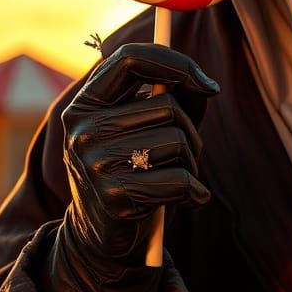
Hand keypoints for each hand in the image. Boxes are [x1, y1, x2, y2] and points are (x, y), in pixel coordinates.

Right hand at [61, 43, 218, 261]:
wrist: (102, 233)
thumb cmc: (135, 168)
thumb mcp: (146, 127)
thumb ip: (175, 99)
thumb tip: (205, 86)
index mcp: (86, 103)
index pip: (130, 58)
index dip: (176, 63)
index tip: (207, 83)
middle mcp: (83, 129)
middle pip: (167, 106)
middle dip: (192, 131)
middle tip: (186, 152)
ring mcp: (95, 164)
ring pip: (178, 141)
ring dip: (193, 163)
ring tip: (178, 178)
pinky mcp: (114, 197)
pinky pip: (180, 179)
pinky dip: (195, 191)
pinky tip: (188, 200)